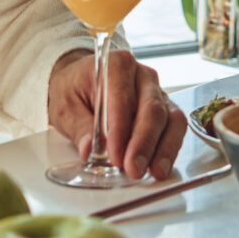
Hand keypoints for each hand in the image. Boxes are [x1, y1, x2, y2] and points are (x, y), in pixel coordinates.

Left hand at [48, 44, 183, 179]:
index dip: (121, 131)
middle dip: (144, 143)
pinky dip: (169, 148)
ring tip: (155, 172)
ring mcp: (156, 92)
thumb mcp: (64, 106)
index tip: (115, 156)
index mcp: (116, 65)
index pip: (124, 100)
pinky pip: (174, 127)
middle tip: (134, 169)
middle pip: (153, 109)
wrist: (80, 81)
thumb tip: (90, 150)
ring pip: (171, 119)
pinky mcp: (164, 108)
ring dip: (164, 148)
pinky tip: (159, 165)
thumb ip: (79, 127)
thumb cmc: (73, 88)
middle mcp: (142, 76)